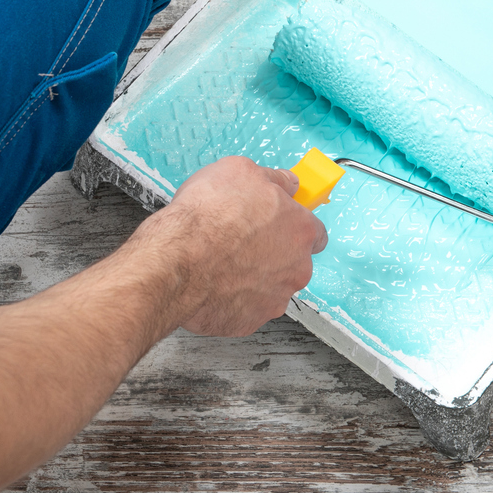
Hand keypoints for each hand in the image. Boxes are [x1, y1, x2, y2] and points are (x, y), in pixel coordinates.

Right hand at [134, 156, 327, 337]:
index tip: (278, 221)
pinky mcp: (249, 321)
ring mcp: (274, 298)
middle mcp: (296, 268)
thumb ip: (273, 179)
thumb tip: (285, 183)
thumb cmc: (208, 216)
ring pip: (269, 286)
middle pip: (293, 262)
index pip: (315, 232)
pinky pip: (245, 308)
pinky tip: (212, 282)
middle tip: (240, 240)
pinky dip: (232, 298)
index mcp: (300, 231)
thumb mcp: (242, 171)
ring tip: (221, 262)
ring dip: (251, 276)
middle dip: (271, 253)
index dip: (293, 225)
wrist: (177, 259)